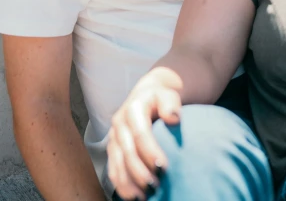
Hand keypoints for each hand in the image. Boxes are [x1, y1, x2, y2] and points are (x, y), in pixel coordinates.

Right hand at [107, 68, 181, 200]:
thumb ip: (171, 104)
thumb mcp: (169, 95)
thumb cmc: (162, 99)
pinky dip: (122, 186)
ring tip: (144, 197)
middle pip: (127, 152)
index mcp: (133, 109)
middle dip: (140, 172)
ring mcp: (113, 138)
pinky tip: (134, 197)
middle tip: (156, 187)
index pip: (140, 133)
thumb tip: (173, 118)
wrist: (147, 95)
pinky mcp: (112, 150)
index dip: (150, 152)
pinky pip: (113, 170)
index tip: (164, 168)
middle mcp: (119, 123)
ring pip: (117, 164)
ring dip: (129, 184)